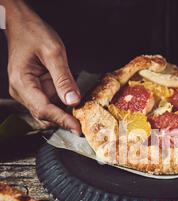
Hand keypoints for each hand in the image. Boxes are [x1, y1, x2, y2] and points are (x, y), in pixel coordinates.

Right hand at [4, 1, 80, 133]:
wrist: (21, 24)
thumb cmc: (33, 33)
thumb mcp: (53, 52)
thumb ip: (63, 78)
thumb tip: (73, 100)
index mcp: (22, 82)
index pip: (44, 109)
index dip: (62, 120)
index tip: (77, 128)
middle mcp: (21, 91)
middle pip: (44, 115)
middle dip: (64, 120)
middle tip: (84, 123)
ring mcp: (27, 92)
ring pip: (47, 112)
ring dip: (63, 114)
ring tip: (81, 114)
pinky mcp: (33, 91)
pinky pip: (48, 103)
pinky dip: (61, 106)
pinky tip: (72, 103)